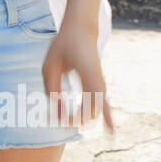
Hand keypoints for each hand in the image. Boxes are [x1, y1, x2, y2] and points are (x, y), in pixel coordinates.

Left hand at [42, 16, 113, 134]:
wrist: (81, 29)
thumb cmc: (63, 45)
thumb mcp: (50, 65)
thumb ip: (51, 88)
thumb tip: (57, 109)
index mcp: (88, 77)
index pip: (85, 107)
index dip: (71, 117)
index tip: (55, 114)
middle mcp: (98, 83)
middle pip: (90, 113)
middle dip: (74, 120)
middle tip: (57, 117)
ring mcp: (99, 84)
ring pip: (96, 111)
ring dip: (81, 118)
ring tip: (63, 119)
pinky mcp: (97, 84)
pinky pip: (103, 104)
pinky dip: (106, 117)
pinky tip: (110, 132)